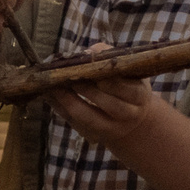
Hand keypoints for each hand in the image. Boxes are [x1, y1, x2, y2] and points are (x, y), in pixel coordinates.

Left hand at [46, 46, 177, 147]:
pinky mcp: (93, 136)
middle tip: (65, 74)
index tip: (88, 68)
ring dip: (67, 100)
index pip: (125, 88)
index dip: (107, 80)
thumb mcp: (124, 70)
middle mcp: (129, 115)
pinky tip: (49, 95)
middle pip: (107, 104)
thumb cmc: (124, 84)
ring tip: (52, 85)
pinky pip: (74, 123)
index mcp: (139, 95)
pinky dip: (60, 108)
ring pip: (87, 117)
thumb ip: (107, 57)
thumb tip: (86, 53)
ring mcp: (111, 129)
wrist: (130, 118)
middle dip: (85, 88)